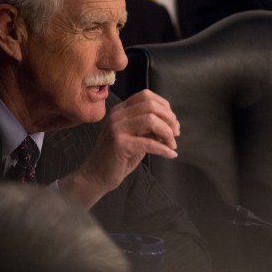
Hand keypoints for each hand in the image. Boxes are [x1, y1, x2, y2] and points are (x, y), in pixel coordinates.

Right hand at [59, 89, 179, 207]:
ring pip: (151, 120)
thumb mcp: (135, 137)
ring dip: (167, 133)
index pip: (146, 96)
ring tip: (172, 145)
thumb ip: (149, 127)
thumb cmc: (118, 157)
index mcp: (120, 110)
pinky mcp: (119, 144)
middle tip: (175, 134)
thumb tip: (171, 124)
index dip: (165, 107)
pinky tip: (171, 155)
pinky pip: (148, 143)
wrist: (96, 176)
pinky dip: (164, 149)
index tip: (172, 123)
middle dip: (169, 119)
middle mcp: (117, 115)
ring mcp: (116, 128)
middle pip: (151, 105)